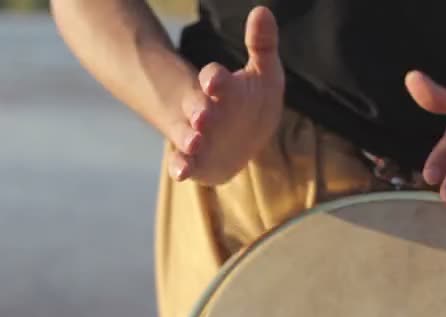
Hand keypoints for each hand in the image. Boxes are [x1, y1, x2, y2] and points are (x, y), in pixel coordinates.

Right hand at [167, 6, 284, 184]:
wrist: (242, 139)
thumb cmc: (253, 101)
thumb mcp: (264, 73)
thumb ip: (262, 44)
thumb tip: (262, 9)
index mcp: (221, 87)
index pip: (215, 78)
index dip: (215, 79)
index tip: (215, 81)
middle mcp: (204, 110)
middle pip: (197, 106)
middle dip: (199, 108)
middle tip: (204, 115)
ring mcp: (197, 135)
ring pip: (187, 134)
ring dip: (189, 137)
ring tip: (195, 141)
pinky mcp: (196, 159)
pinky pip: (184, 162)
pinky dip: (180, 166)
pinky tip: (181, 172)